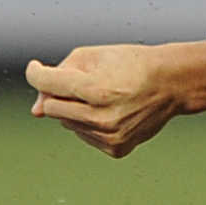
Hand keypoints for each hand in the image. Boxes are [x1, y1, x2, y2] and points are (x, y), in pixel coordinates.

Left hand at [24, 42, 205, 156]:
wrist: (170, 84)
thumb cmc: (131, 65)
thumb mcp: (92, 56)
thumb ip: (58, 75)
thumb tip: (37, 110)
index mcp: (95, 89)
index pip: (46, 84)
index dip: (35, 73)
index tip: (36, 68)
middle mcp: (101, 117)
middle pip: (52, 108)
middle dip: (58, 93)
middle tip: (81, 81)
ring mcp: (109, 136)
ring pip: (66, 123)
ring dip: (75, 108)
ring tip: (102, 96)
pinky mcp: (115, 148)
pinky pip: (83, 135)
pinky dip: (88, 122)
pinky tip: (109, 111)